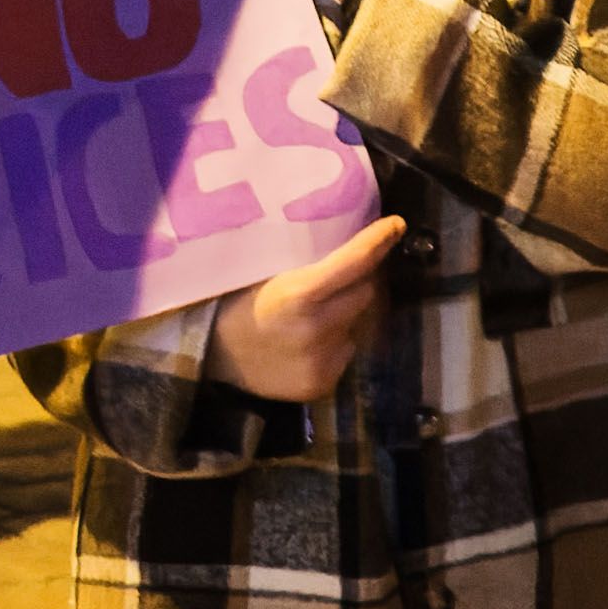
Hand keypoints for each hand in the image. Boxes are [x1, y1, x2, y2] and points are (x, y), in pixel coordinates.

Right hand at [203, 215, 410, 401]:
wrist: (212, 358)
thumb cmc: (234, 303)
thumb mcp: (262, 272)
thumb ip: (305, 264)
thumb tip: (349, 243)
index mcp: (297, 295)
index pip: (353, 263)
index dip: (377, 242)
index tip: (395, 226)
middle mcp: (317, 329)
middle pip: (365, 293)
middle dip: (363, 279)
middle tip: (350, 270)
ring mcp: (323, 360)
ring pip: (359, 324)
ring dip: (350, 312)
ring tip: (321, 310)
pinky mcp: (324, 383)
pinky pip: (346, 351)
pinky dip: (337, 341)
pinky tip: (311, 340)